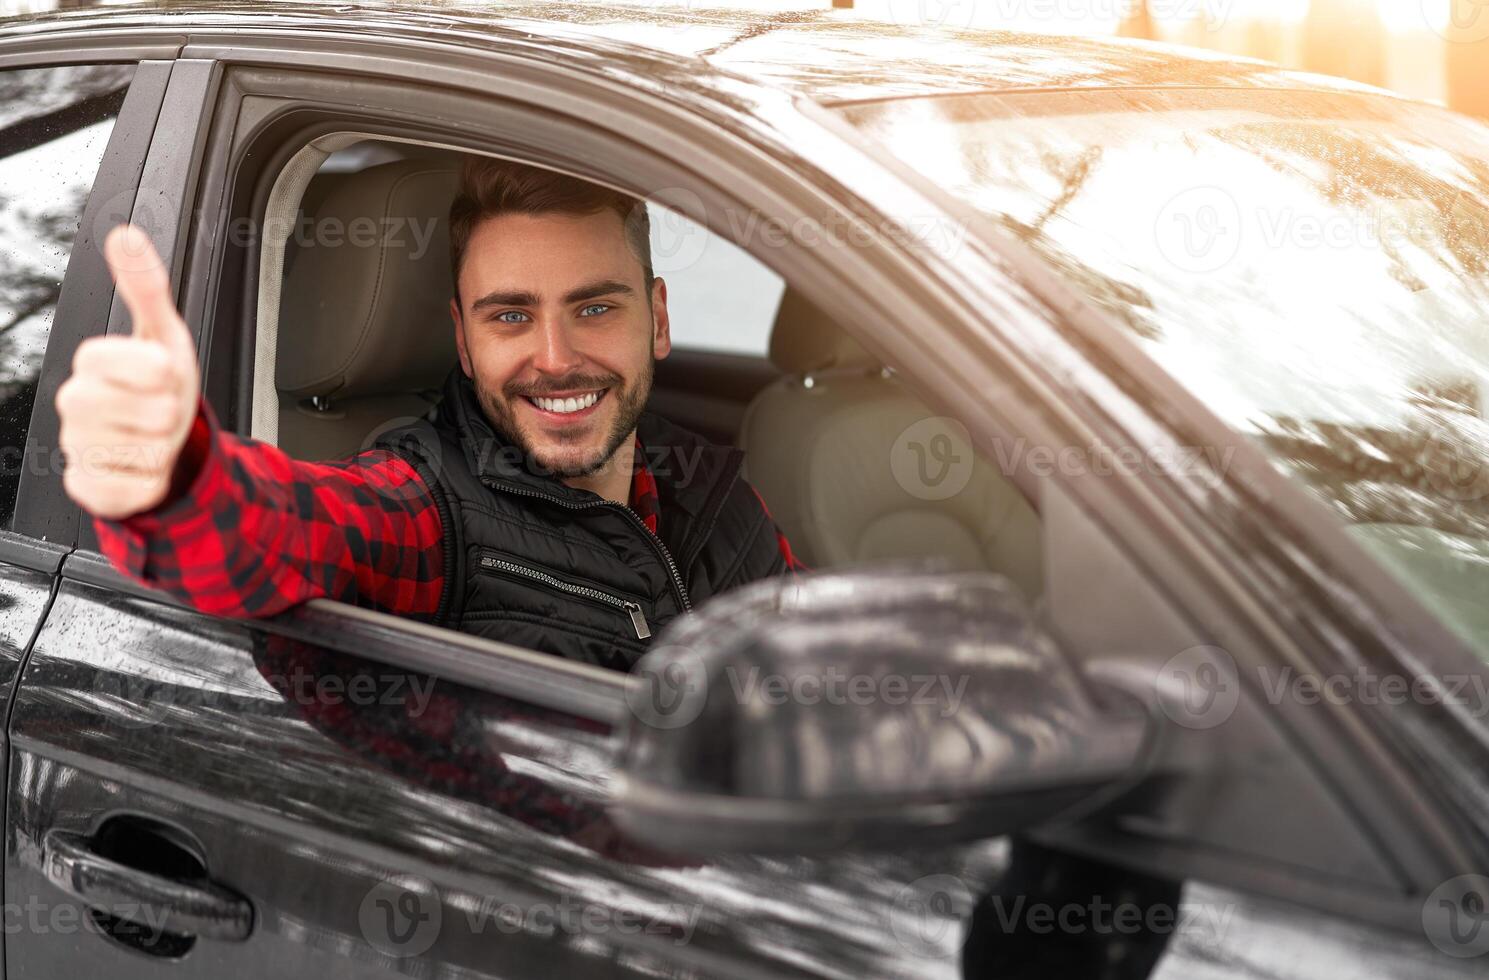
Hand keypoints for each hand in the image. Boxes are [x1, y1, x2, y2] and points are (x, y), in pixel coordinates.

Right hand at [57, 225, 200, 519]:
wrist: (162, 439)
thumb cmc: (160, 384)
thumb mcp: (163, 332)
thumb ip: (146, 286)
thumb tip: (125, 234)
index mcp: (92, 363)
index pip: (115, 359)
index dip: (153, 368)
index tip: (164, 371)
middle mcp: (76, 404)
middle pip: (140, 410)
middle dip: (167, 411)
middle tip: (161, 406)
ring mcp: (78, 447)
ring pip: (139, 452)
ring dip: (162, 446)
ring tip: (153, 434)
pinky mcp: (89, 488)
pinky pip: (131, 490)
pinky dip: (151, 481)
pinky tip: (143, 465)